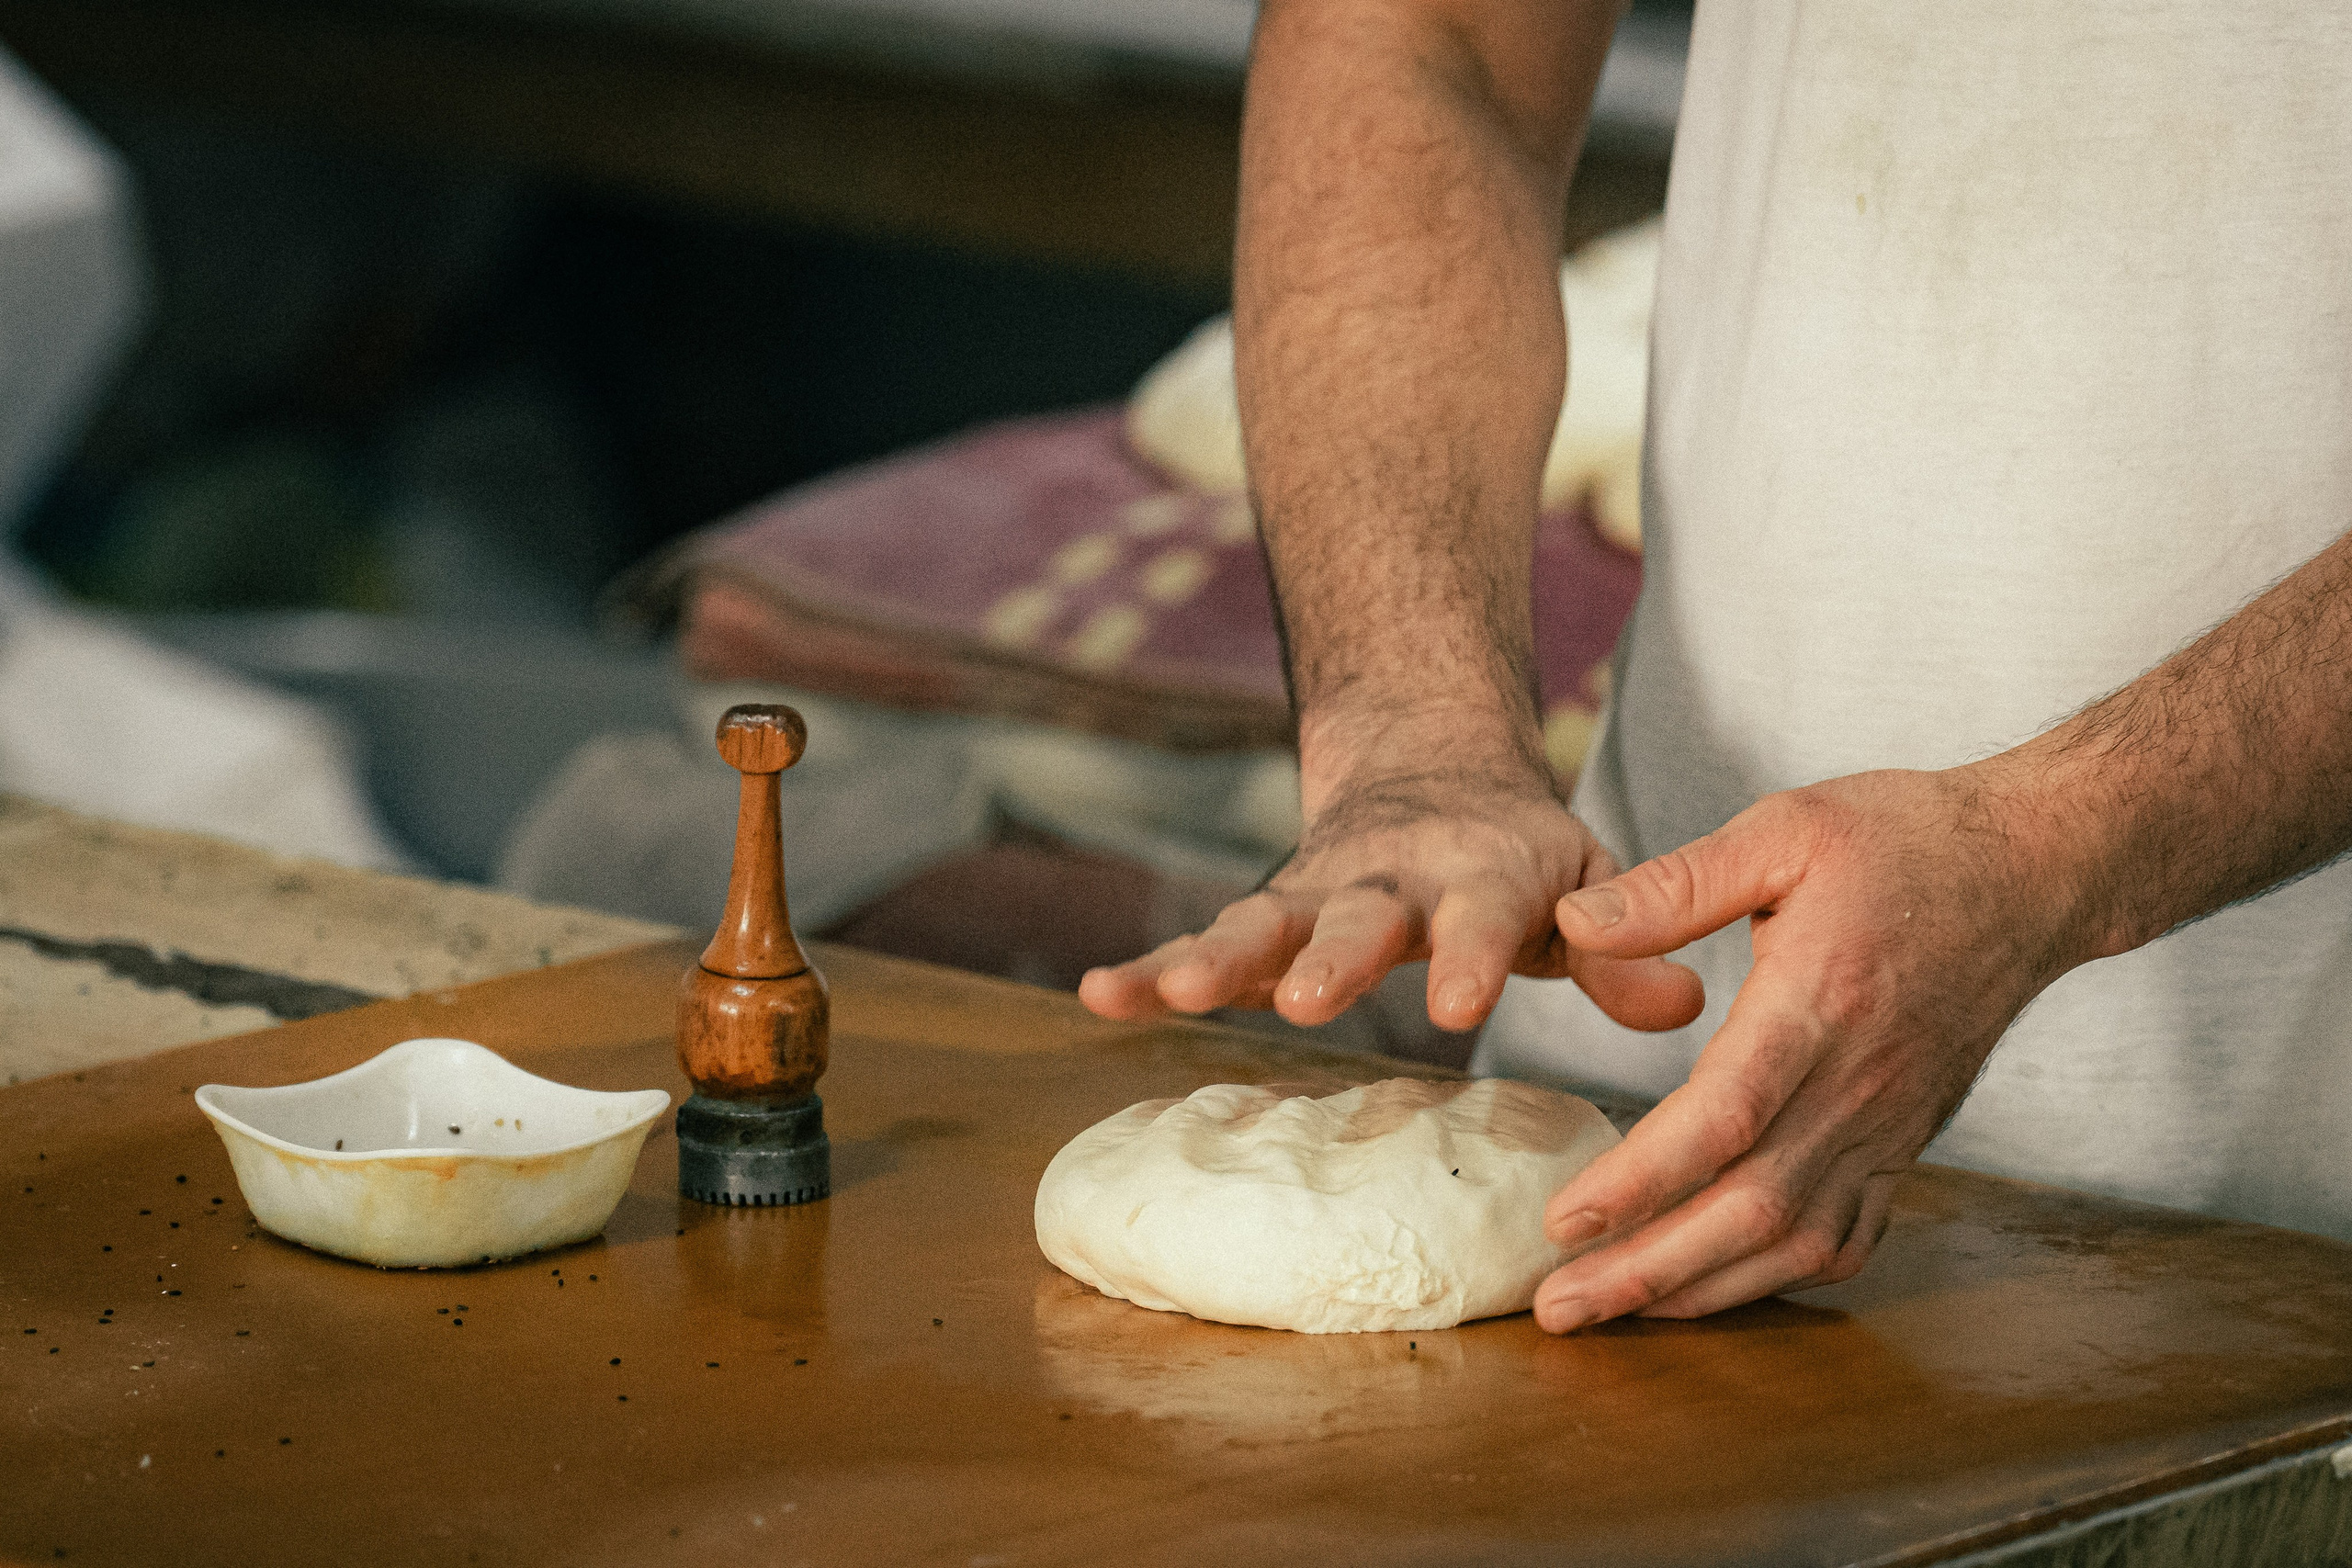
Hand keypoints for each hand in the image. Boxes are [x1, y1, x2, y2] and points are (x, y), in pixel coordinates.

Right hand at [1078, 761, 1703, 1034]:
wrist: (1428, 770)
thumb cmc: (1518, 856)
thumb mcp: (1582, 883)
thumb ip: (1623, 945)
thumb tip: (1686, 1003)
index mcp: (1476, 875)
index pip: (1476, 917)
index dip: (1468, 955)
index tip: (1459, 1004)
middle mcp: (1385, 882)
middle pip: (1353, 919)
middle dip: (1330, 959)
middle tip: (1308, 1002)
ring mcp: (1313, 898)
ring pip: (1260, 925)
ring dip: (1218, 959)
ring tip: (1175, 993)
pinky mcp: (1263, 920)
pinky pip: (1197, 943)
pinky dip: (1150, 970)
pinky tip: (1097, 997)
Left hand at [1531, 763, 2096, 1328]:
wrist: (2032, 873)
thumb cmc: (1906, 841)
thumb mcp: (1785, 829)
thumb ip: (1676, 885)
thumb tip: (1575, 927)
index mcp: (1820, 1003)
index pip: (1724, 1117)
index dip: (1641, 1179)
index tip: (1564, 1219)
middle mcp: (1859, 1084)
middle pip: (1750, 1207)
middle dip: (1648, 1268)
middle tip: (1558, 1306)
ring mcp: (1889, 1125)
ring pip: (1795, 1241)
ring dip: (1699, 1289)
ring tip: (1610, 1309)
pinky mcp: (1905, 1143)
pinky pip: (1846, 1239)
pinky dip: (1773, 1278)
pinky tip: (1707, 1286)